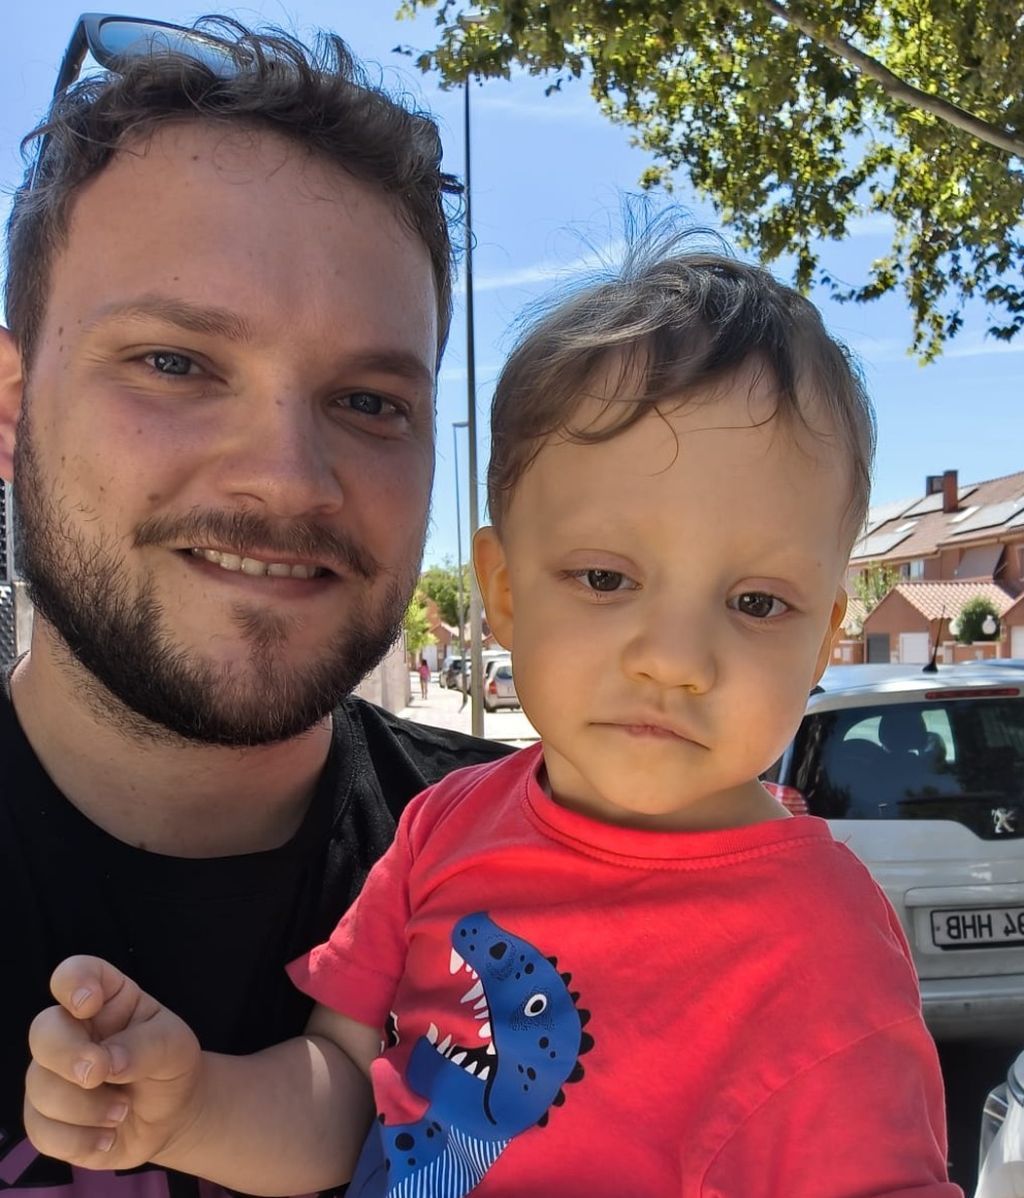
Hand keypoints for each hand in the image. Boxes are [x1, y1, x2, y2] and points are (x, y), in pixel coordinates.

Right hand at [25, 956, 203, 1171]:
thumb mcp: (174, 1046)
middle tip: (99, 1074)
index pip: (73, 974)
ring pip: (40, 1087)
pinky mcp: (47, 1119)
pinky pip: (42, 1131)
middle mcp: (71, 1033)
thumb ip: (146, 1046)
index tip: (88, 1004)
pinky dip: (79, 1140)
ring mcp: (53, 1076)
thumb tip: (108, 1063)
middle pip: (42, 1031)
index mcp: (104, 1001)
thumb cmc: (170, 1066)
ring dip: (87, 1107)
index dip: (72, 982)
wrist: (173, 1115)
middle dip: (68, 1055)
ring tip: (123, 1110)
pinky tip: (108, 1136)